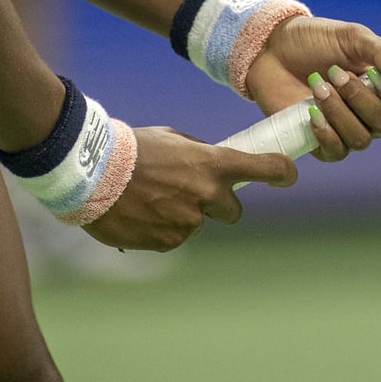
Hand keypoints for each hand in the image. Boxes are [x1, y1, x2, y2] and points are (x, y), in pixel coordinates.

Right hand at [85, 126, 296, 250]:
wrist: (93, 173)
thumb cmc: (131, 148)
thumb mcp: (172, 139)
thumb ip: (198, 154)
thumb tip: (210, 166)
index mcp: (212, 164)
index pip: (263, 168)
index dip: (280, 173)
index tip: (287, 176)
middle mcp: (207, 195)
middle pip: (233, 210)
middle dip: (218, 204)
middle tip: (188, 192)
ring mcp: (189, 222)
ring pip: (198, 224)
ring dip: (182, 215)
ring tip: (150, 199)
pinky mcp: (169, 242)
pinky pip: (174, 238)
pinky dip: (162, 229)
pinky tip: (141, 213)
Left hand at [243, 15, 380, 161]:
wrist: (271, 47)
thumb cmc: (315, 40)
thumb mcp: (351, 36)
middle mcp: (370, 115)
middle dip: (359, 98)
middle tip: (335, 72)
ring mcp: (345, 129)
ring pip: (360, 140)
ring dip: (339, 111)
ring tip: (317, 84)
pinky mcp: (320, 141)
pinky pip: (335, 152)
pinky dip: (326, 133)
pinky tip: (311, 113)